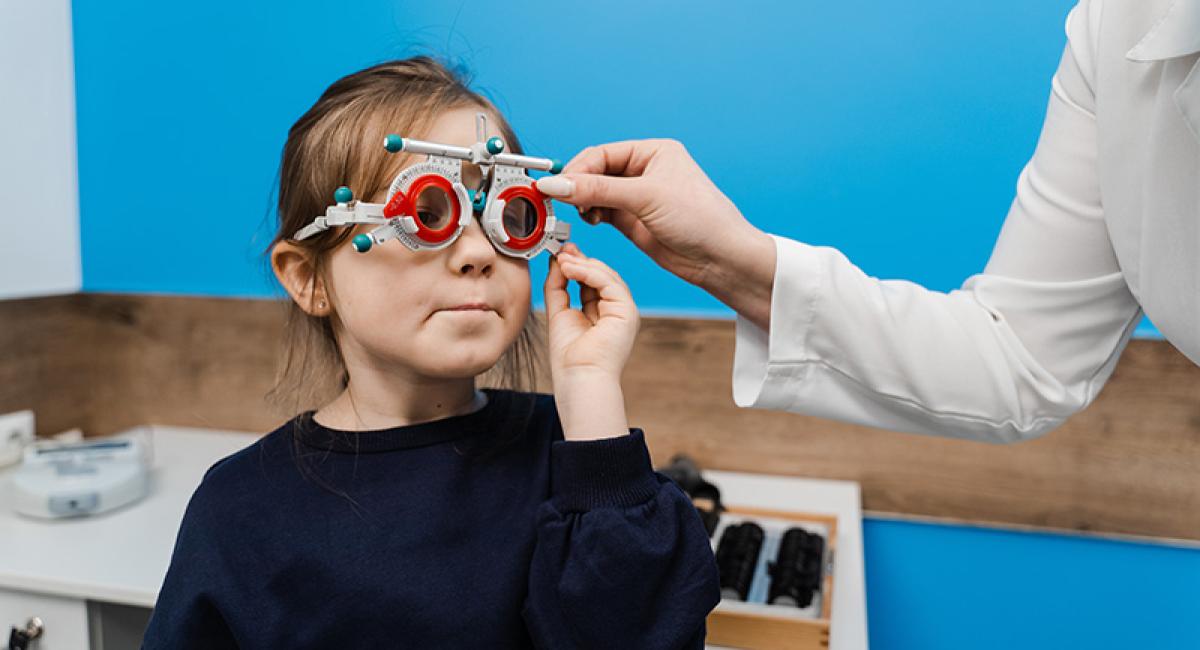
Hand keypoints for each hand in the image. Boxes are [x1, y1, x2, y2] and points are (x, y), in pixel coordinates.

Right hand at [534, 139, 774, 292]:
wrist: (721, 259)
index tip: (556, 185)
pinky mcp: (632, 222)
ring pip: (595, 194)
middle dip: (576, 186)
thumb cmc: (702, 219)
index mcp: (652, 152)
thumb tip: (559, 184)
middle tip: (559, 200)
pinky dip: (590, 216)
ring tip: (580, 213)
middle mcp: (644, 171)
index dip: (577, 169)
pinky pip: (601, 212)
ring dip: (582, 202)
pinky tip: (590, 221)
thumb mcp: (646, 197)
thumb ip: (598, 190)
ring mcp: (637, 198)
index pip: (602, 154)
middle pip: (595, 172)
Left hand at [543, 243, 637, 439]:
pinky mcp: (627, 312)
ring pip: (607, 276)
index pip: (591, 282)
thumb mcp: (559, 314)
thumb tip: (557, 262)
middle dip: (581, 260)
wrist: (579, 379)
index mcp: (602, 314)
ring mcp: (624, 311)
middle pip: (601, 276)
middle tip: (561, 249)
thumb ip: (558, 288)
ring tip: (562, 258)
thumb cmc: (569, 359)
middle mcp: (616, 312)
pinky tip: (571, 268)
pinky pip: (609, 283)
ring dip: (583, 264)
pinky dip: (589, 272)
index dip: (576, 266)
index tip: (560, 254)